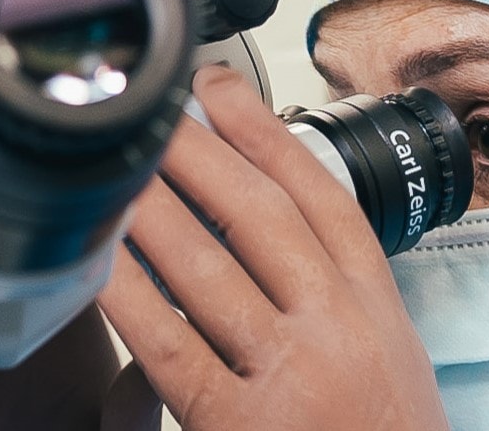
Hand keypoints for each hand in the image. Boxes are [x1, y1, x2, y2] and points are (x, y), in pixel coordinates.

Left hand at [98, 65, 447, 429]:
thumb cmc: (386, 426)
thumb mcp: (383, 339)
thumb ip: (334, 278)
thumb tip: (271, 212)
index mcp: (373, 300)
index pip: (317, 194)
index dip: (263, 133)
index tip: (221, 91)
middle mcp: (336, 324)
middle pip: (260, 214)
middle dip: (200, 152)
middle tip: (154, 111)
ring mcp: (290, 373)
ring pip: (210, 268)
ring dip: (155, 210)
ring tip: (119, 167)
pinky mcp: (239, 425)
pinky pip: (170, 347)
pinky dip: (130, 297)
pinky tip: (101, 259)